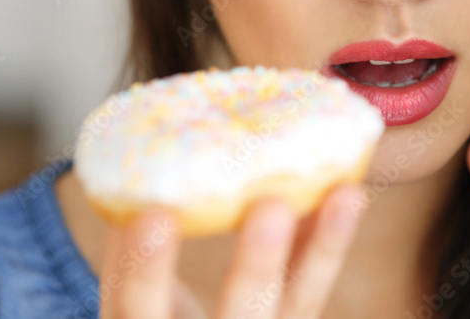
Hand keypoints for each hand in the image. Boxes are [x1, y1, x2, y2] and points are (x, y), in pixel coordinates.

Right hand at [99, 183, 365, 318]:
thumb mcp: (132, 297)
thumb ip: (128, 246)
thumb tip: (124, 165)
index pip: (134, 310)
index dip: (143, 270)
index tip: (154, 217)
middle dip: (256, 267)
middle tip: (273, 207)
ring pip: (297, 306)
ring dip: (322, 248)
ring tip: (345, 195)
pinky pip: (313, 290)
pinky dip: (328, 243)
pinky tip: (345, 196)